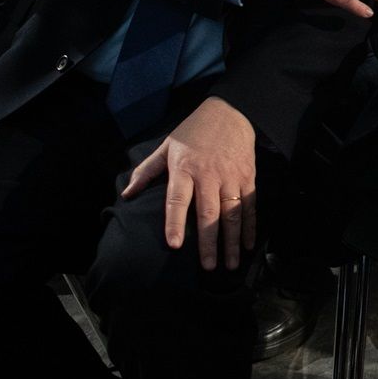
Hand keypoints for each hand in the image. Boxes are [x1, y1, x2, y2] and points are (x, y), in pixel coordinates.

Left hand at [122, 97, 257, 271]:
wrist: (230, 111)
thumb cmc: (193, 131)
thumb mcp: (167, 146)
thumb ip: (147, 171)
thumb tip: (127, 194)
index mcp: (185, 168)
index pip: (178, 200)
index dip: (175, 223)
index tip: (175, 245)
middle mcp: (209, 174)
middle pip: (209, 213)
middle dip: (209, 242)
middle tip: (208, 267)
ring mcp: (231, 176)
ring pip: (232, 213)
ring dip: (232, 240)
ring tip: (230, 264)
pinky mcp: (248, 176)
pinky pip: (250, 204)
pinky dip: (250, 225)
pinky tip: (248, 243)